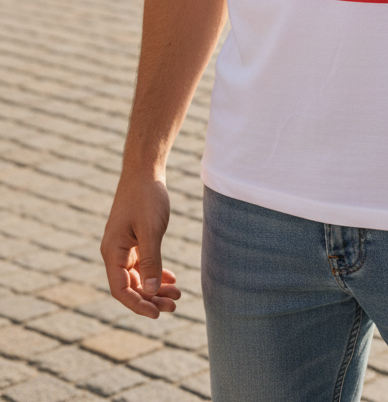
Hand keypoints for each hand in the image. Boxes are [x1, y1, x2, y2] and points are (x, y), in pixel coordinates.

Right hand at [100, 174, 180, 317]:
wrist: (145, 170)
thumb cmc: (146, 197)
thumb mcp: (151, 230)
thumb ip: (151, 261)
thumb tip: (151, 292)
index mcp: (112, 252)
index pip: (121, 290)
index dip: (138, 305)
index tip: (157, 314)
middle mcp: (114, 252)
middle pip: (131, 286)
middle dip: (151, 298)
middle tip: (174, 306)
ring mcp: (123, 246)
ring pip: (138, 276)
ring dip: (156, 287)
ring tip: (177, 295)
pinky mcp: (133, 240)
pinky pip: (143, 264)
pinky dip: (156, 272)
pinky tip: (171, 278)